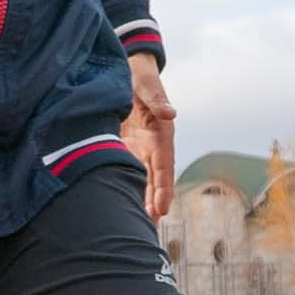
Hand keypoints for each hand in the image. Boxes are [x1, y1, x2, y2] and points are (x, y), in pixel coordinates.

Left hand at [121, 51, 175, 220]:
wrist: (128, 70)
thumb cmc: (139, 76)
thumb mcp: (147, 85)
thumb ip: (158, 99)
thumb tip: (172, 114)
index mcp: (161, 132)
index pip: (164, 165)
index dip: (163, 187)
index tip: (162, 208)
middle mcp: (153, 143)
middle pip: (155, 177)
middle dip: (154, 200)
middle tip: (150, 224)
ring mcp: (140, 146)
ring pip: (143, 177)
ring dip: (142, 197)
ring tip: (140, 222)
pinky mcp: (126, 144)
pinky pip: (127, 168)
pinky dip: (128, 185)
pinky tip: (122, 201)